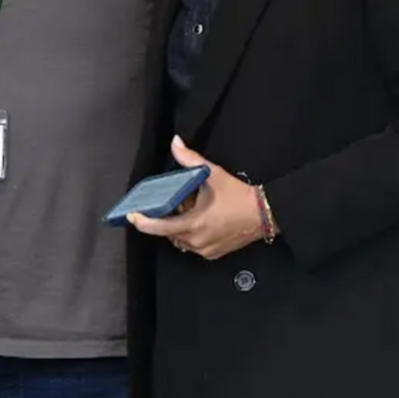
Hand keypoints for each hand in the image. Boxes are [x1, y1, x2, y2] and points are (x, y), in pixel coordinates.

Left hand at [129, 137, 268, 260]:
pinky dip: (192, 233)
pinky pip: (193, 244)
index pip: (159, 227)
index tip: (132, 216)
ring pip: (181, 239)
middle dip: (169, 217)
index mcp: (194, 224)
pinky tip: (202, 220)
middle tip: (180, 203)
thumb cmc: (239, 195)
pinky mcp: (213, 254)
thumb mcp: (213, 174)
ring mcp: (205, 250)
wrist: (266, 212)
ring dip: (180, 226)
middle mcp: (197, 241)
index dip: (143, 223)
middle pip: (169, 231)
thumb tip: (175, 143)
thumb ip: (190, 160)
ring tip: (194, 210)